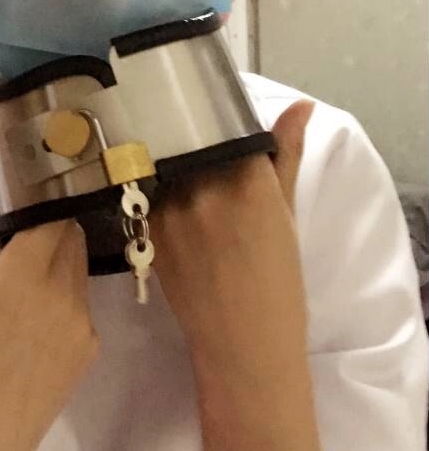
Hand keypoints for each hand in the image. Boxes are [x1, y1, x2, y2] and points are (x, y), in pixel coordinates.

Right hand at [0, 192, 99, 450]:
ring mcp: (84, 322)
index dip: (40, 197)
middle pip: (71, 234)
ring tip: (17, 283)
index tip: (19, 194)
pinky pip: (80, 302)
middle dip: (47, 226)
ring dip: (56, 259)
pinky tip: (28, 321)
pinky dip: (61, 295)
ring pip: (78, 266)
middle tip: (10, 241)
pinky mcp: (90, 349)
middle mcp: (66, 291)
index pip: (54, 210)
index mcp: (26, 272)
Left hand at [148, 100, 315, 368]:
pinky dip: (158, 192)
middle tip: (198, 151)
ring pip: (167, 166)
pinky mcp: (148, 230)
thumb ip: (286, 156)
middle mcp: (206, 188)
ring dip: (172, 166)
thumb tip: (301, 106)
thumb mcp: (287, 215)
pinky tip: (167, 202)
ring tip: (183, 178)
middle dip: (194, 143)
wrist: (243, 343)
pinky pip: (150, 194)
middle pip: (191, 143)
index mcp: (248, 180)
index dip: (220, 122)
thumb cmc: (277, 283)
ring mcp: (172, 210)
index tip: (217, 123)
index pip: (226, 127)